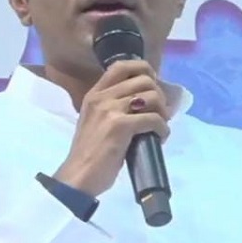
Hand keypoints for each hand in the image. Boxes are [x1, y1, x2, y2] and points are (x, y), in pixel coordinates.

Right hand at [54, 60, 169, 196]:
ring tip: (159, 126)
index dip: (143, 69)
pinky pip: (153, 119)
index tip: (152, 84)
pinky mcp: (121, 126)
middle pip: (143, 79)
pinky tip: (159, 138)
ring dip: (163, 112)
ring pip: (152, 96)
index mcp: (95, 94)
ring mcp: (111, 110)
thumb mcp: (94, 121)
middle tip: (159, 112)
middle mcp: (102, 97)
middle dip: (159, 95)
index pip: (121, 66)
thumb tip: (141, 104)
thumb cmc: (88, 154)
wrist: (78, 176)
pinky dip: (163, 129)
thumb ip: (112, 108)